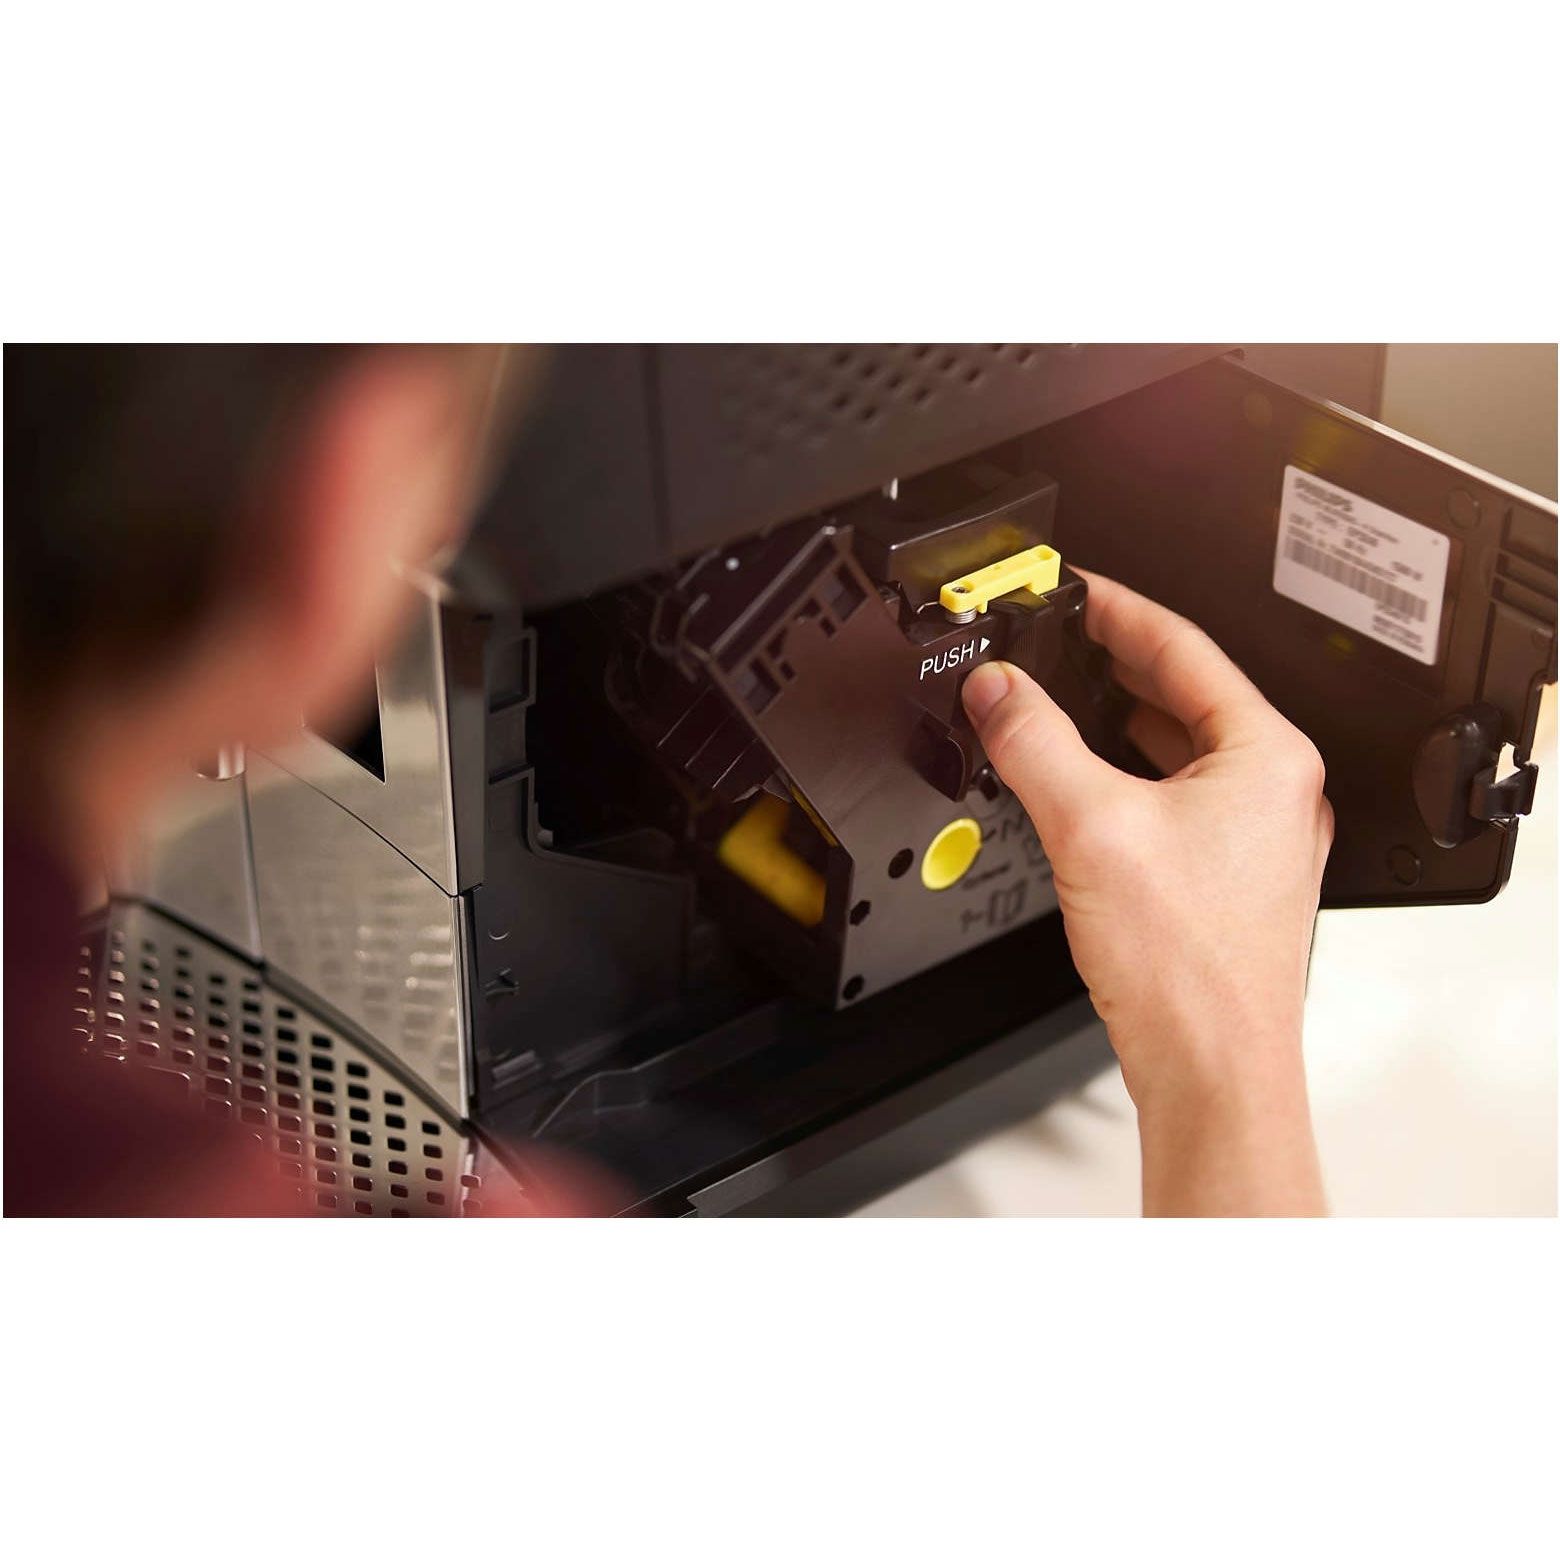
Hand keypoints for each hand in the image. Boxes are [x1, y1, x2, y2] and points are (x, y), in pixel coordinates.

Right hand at [960, 570, 1331, 1215]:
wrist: (1212, 1071)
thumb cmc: (1189, 970)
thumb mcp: (1090, 826)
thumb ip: (1035, 742)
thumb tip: (999, 690)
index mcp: (1268, 757)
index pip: (1185, 648)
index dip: (1119, 609)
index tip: (1076, 588)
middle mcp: (1276, 793)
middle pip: (1187, 696)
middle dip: (1117, 664)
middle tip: (1062, 637)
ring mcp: (1258, 840)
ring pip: (1183, 751)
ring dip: (1124, 721)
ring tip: (1067, 700)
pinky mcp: (1231, 881)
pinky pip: (1179, 799)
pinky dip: (1131, 777)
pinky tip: (1088, 788)